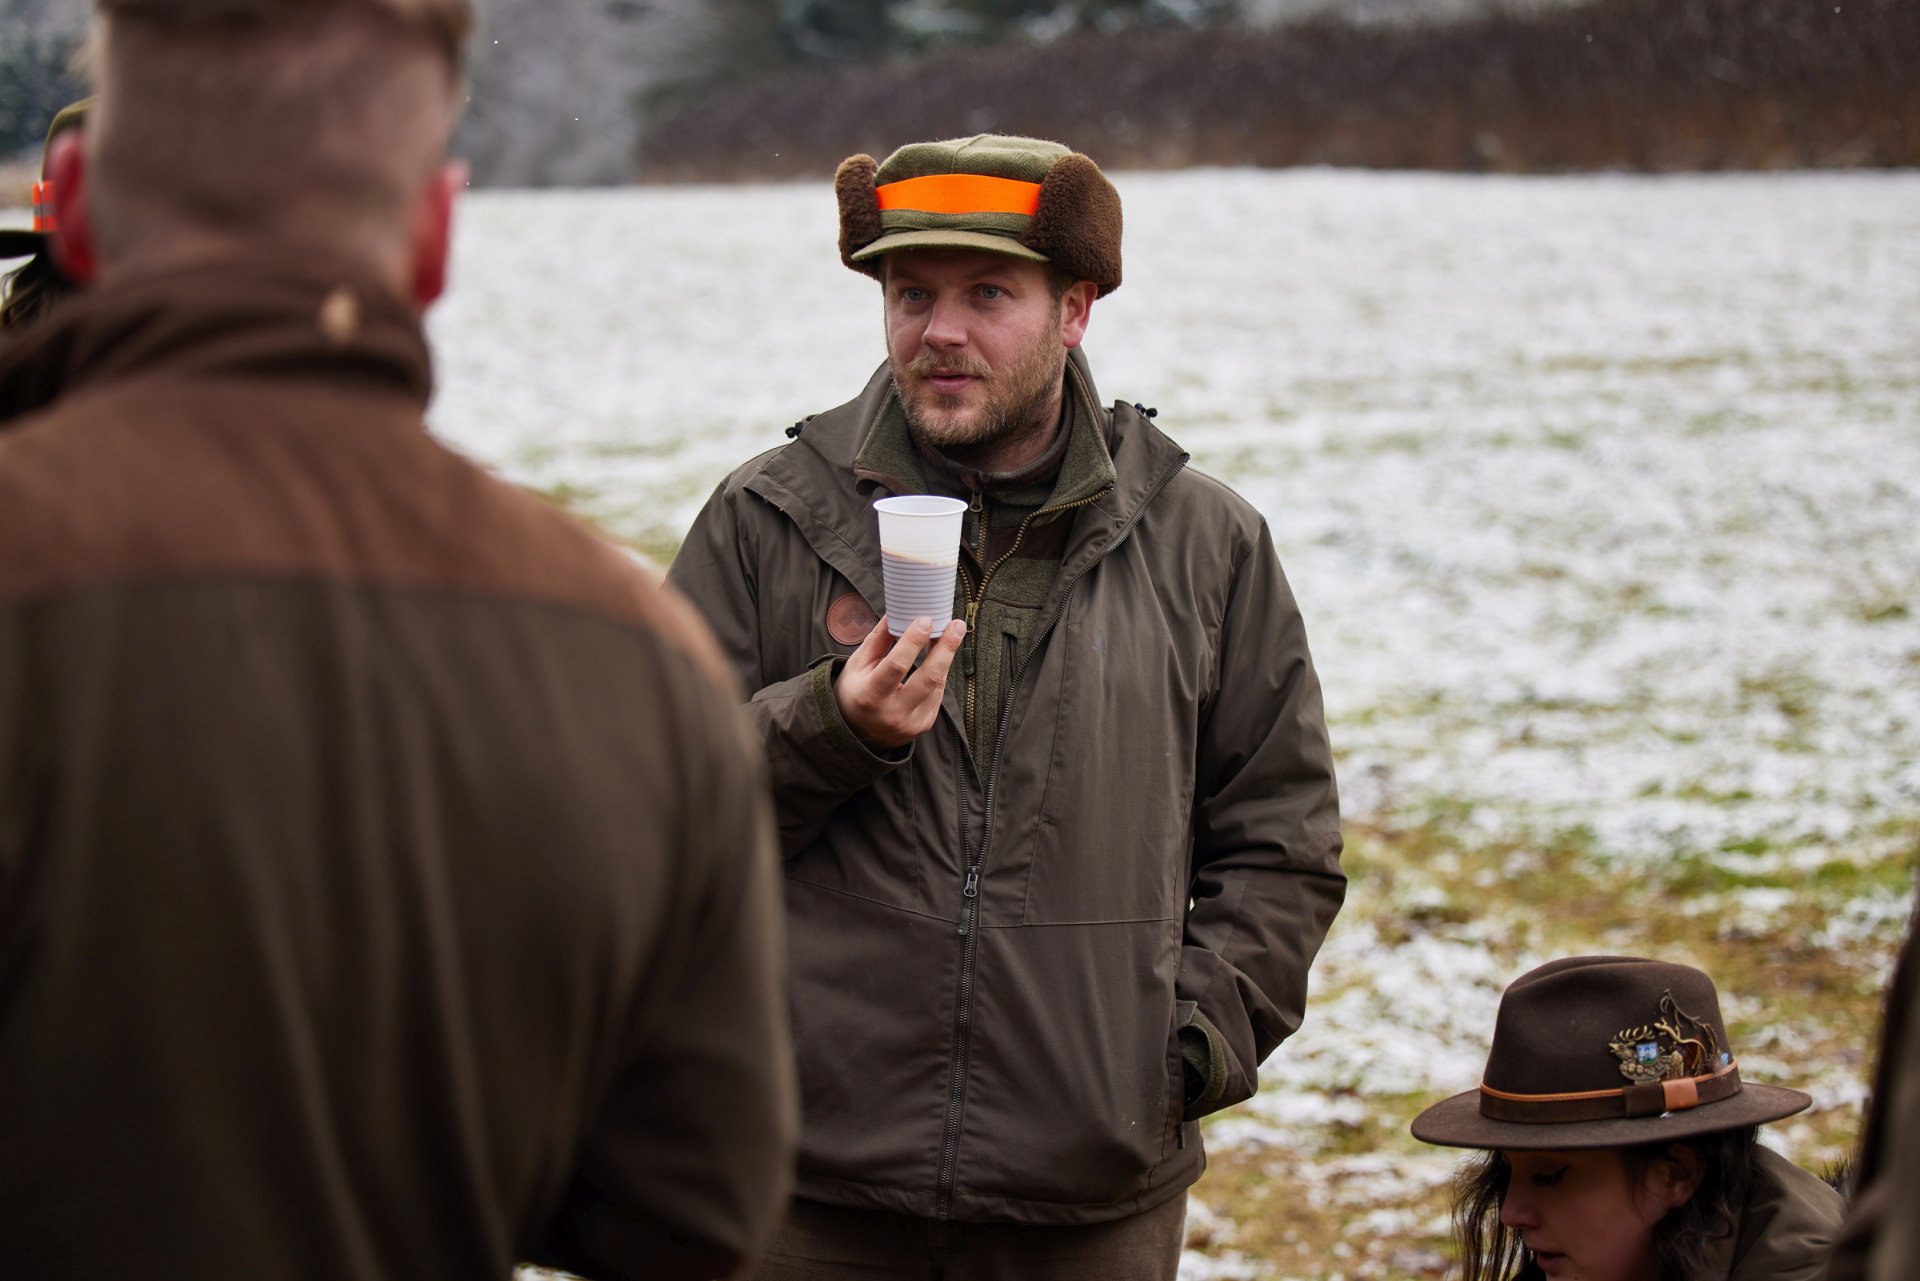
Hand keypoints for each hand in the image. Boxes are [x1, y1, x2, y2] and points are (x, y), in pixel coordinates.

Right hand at [834, 615, 966, 750]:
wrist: (854, 732)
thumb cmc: (855, 691)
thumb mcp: (858, 664)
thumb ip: (879, 639)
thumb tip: (898, 612)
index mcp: (870, 695)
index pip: (896, 665)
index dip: (913, 642)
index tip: (926, 620)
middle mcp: (892, 713)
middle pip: (928, 678)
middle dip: (946, 648)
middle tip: (956, 625)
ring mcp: (910, 724)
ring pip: (937, 685)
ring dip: (945, 657)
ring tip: (951, 634)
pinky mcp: (922, 726)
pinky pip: (937, 695)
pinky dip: (939, 674)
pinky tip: (939, 658)